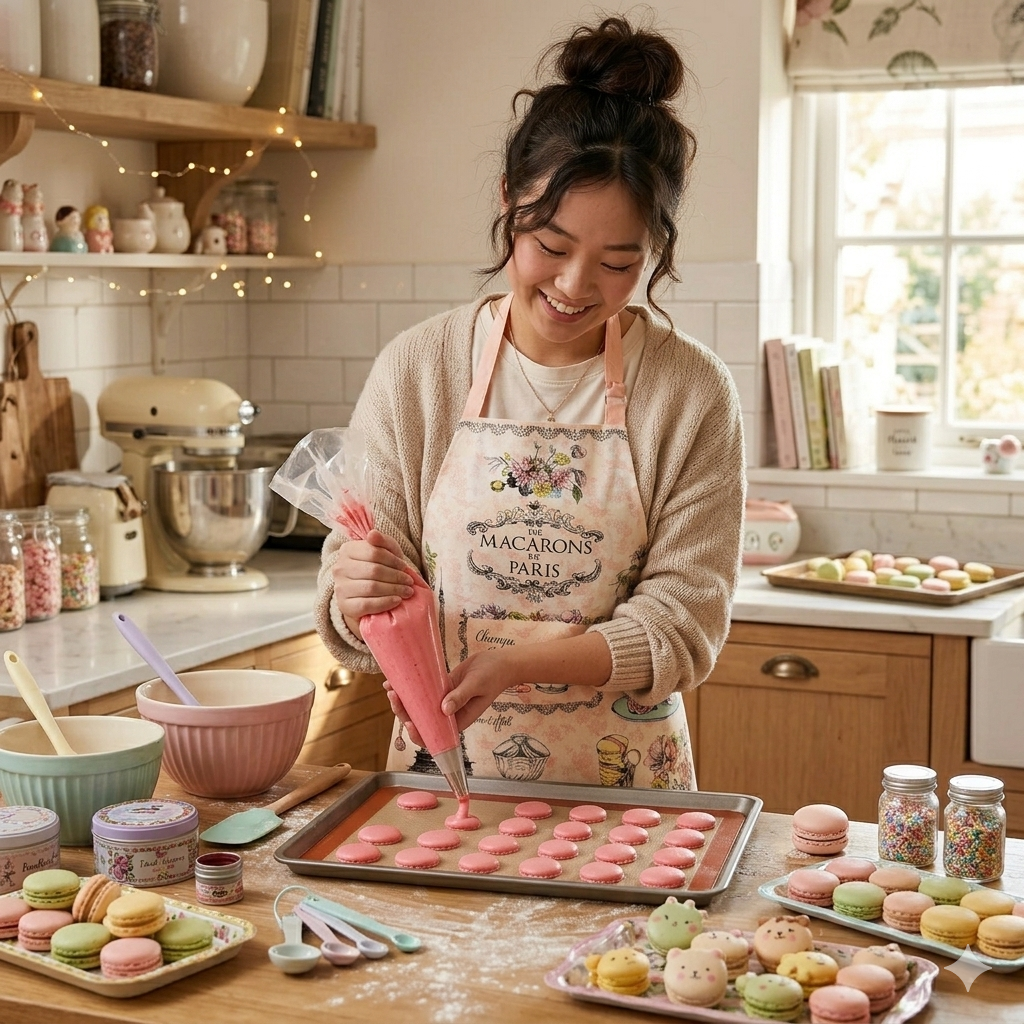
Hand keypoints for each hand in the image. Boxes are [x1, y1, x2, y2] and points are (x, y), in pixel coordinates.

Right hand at [332, 529, 413, 635]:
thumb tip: (372, 534)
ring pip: (371, 587)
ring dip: (394, 589)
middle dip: (396, 576)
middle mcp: (340, 568)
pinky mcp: (344, 606)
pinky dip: (385, 602)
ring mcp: (340, 588)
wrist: (366, 596)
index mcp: (347, 550)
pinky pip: (367, 604)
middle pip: (374, 570)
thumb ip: (382, 541)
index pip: (374, 552)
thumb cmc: (378, 568)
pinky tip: (397, 600)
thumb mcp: (384, 551)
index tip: (405, 566)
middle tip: (409, 582)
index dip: (393, 560)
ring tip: (407, 591)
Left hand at [383, 649, 515, 744]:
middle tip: (394, 696)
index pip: (434, 736)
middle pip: (421, 721)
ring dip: (403, 701)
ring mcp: (443, 701)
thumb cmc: (494, 676)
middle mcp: (448, 715)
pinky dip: (410, 688)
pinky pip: (422, 692)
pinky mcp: (440, 689)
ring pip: (419, 707)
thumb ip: (461, 696)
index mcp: (458, 721)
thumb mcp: (478, 685)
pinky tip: (396, 680)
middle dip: (404, 712)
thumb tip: (444, 710)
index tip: (409, 722)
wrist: (500, 663)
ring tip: (390, 687)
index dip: (419, 734)